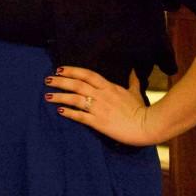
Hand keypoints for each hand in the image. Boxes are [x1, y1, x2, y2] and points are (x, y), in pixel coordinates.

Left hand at [44, 66, 159, 145]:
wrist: (147, 125)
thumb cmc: (141, 109)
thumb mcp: (135, 92)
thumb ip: (132, 80)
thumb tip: (133, 69)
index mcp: (109, 86)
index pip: (87, 74)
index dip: (72, 70)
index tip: (60, 69)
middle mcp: (101, 95)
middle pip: (77, 84)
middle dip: (60, 81)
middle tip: (47, 79)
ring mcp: (99, 108)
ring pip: (75, 99)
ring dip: (60, 96)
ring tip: (47, 95)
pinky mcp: (99, 122)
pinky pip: (80, 116)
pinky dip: (69, 113)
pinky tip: (59, 110)